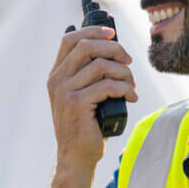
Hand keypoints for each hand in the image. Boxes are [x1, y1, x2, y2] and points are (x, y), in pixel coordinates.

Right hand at [47, 25, 137, 167]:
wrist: (76, 156)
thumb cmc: (85, 125)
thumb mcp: (80, 95)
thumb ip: (87, 74)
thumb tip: (112, 48)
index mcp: (56, 74)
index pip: (70, 39)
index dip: (92, 31)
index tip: (112, 33)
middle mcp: (57, 80)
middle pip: (87, 47)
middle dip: (114, 49)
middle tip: (129, 61)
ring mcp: (65, 92)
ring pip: (101, 66)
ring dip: (124, 73)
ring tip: (132, 86)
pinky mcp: (77, 104)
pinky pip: (108, 86)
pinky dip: (125, 89)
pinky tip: (131, 98)